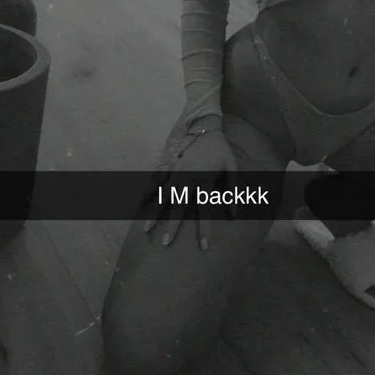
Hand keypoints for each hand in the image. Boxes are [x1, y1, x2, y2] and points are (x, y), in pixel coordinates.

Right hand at [142, 127, 237, 250]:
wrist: (206, 127)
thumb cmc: (221, 150)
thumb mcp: (232, 167)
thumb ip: (233, 189)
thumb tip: (233, 213)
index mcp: (204, 179)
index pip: (205, 210)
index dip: (204, 229)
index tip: (204, 247)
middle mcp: (188, 177)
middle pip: (178, 205)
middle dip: (172, 225)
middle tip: (165, 243)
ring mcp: (175, 171)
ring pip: (164, 196)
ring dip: (155, 213)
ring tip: (146, 230)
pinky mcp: (169, 165)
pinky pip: (157, 180)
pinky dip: (149, 193)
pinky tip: (140, 205)